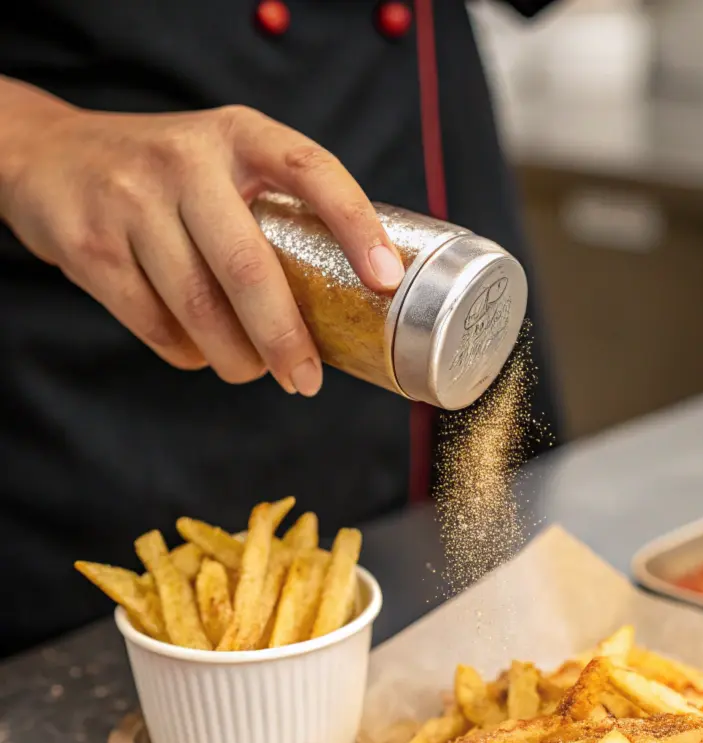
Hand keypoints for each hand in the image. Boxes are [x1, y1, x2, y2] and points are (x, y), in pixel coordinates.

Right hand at [0, 96, 405, 395]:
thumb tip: (347, 300)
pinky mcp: (89, 246)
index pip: (311, 169)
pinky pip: (154, 324)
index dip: (355, 225)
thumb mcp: (224, 164)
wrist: (49, 157)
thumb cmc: (166, 177)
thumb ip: (274, 210)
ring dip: (237, 358)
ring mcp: (131, 201)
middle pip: (248, 267)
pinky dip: (188, 353)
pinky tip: (201, 353)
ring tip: (255, 371)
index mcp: (239, 135)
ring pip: (198, 307)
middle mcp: (186, 161)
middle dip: (285, 339)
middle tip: (306, 380)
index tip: (386, 279)